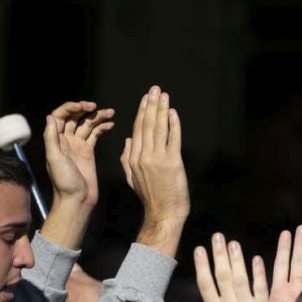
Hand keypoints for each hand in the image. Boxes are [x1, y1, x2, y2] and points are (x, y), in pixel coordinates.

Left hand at [37, 101, 114, 250]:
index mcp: (56, 140)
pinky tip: (111, 124)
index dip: (71, 108)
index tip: (84, 106)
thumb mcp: (55, 158)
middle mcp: (66, 140)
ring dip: (97, 117)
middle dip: (85, 109)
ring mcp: (78, 145)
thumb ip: (51, 138)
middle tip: (97, 107)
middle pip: (75, 118)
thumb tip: (50, 117)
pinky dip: (102, 127)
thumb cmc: (65, 182)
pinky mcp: (89, 151)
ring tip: (110, 113)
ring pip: (87, 125)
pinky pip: (95, 135)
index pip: (60, 116)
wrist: (78, 199)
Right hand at [121, 87, 189, 256]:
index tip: (145, 98)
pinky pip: (173, 139)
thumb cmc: (150, 196)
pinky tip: (173, 113)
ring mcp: (157, 158)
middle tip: (154, 89)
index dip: (142, 112)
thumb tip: (129, 140)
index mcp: (132, 158)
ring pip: (158, 129)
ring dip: (161, 110)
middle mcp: (143, 155)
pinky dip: (173, 125)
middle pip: (146, 125)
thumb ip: (127, 158)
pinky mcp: (172, 162)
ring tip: (163, 95)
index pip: (137, 129)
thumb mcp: (132, 177)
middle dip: (151, 105)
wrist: (163, 212)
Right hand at [175, 235, 277, 301]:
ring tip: (233, 243)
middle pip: (222, 276)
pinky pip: (260, 287)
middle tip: (217, 236)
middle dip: (219, 255)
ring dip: (237, 259)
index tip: (200, 249)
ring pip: (240, 278)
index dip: (202, 265)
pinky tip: (256, 258)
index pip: (205, 284)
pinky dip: (258, 272)